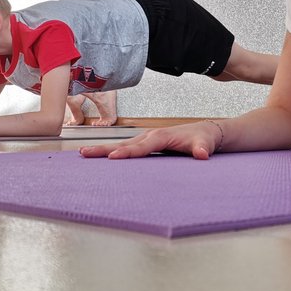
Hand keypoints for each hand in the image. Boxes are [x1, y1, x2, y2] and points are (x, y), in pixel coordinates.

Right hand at [80, 121, 222, 160]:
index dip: (127, 152)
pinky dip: (111, 151)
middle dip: (105, 149)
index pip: (141, 146)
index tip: (113, 157)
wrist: (205, 132)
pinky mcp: (145, 144)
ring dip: (104, 149)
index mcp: (161, 136)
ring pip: (122, 144)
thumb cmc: (203, 138)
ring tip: (85, 154)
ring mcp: (146, 139)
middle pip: (125, 143)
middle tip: (86, 153)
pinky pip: (126, 148)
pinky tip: (99, 158)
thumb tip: (202, 154)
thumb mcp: (205, 143)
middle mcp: (150, 136)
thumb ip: (202, 149)